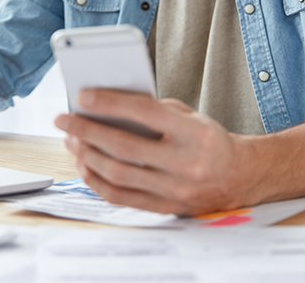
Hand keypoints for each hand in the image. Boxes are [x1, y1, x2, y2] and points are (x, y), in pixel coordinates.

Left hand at [54, 90, 260, 215]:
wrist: (239, 175)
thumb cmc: (209, 139)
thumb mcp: (190, 116)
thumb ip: (155, 111)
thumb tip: (110, 108)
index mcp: (194, 132)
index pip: (145, 113)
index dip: (111, 104)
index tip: (83, 97)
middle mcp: (186, 163)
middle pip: (124, 146)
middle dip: (87, 130)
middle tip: (64, 119)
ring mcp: (175, 190)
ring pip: (118, 174)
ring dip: (87, 156)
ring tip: (72, 140)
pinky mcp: (167, 208)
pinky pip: (122, 197)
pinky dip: (97, 181)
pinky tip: (85, 165)